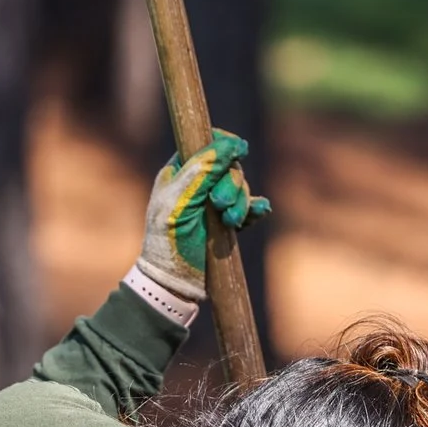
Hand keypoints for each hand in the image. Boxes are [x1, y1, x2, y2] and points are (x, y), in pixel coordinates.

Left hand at [135, 128, 270, 304]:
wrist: (175, 283)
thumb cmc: (169, 240)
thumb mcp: (181, 201)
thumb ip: (204, 170)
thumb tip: (234, 145)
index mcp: (180, 172)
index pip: (205, 143)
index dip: (223, 144)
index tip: (238, 151)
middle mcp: (197, 184)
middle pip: (229, 167)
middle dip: (232, 184)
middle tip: (220, 205)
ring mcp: (213, 204)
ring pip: (241, 188)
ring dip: (241, 202)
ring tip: (231, 222)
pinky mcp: (227, 224)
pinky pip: (249, 209)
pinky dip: (254, 210)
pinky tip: (258, 213)